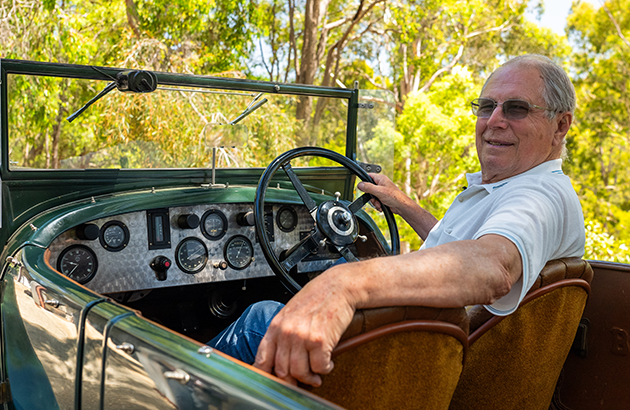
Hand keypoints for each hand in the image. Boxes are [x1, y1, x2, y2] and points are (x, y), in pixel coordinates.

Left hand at [253, 268, 355, 385]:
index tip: (273, 384)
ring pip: (300, 373)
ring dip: (310, 378)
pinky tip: (328, 363)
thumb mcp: (291, 314)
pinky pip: (319, 367)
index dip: (266, 377)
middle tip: (302, 381)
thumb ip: (282, 335)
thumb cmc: (316, 299)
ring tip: (316, 374)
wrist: (337, 287)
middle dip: (293, 381)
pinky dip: (325, 369)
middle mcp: (286, 333)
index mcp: (276, 326)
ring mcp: (302, 337)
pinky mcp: (320, 341)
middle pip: (282, 371)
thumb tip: (280, 360)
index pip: (262, 360)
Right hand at [357, 173, 410, 214]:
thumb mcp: (378, 191)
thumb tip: (360, 184)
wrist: (401, 206)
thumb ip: (368, 187)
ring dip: (374, 202)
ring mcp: (382, 191)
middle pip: (369, 188)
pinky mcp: (383, 198)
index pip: (369, 176)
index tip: (362, 187)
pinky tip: (381, 206)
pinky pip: (376, 201)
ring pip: (372, 196)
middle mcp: (381, 184)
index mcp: (381, 179)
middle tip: (375, 198)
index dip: (364, 181)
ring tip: (379, 204)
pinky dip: (377, 205)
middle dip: (371, 196)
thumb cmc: (394, 196)